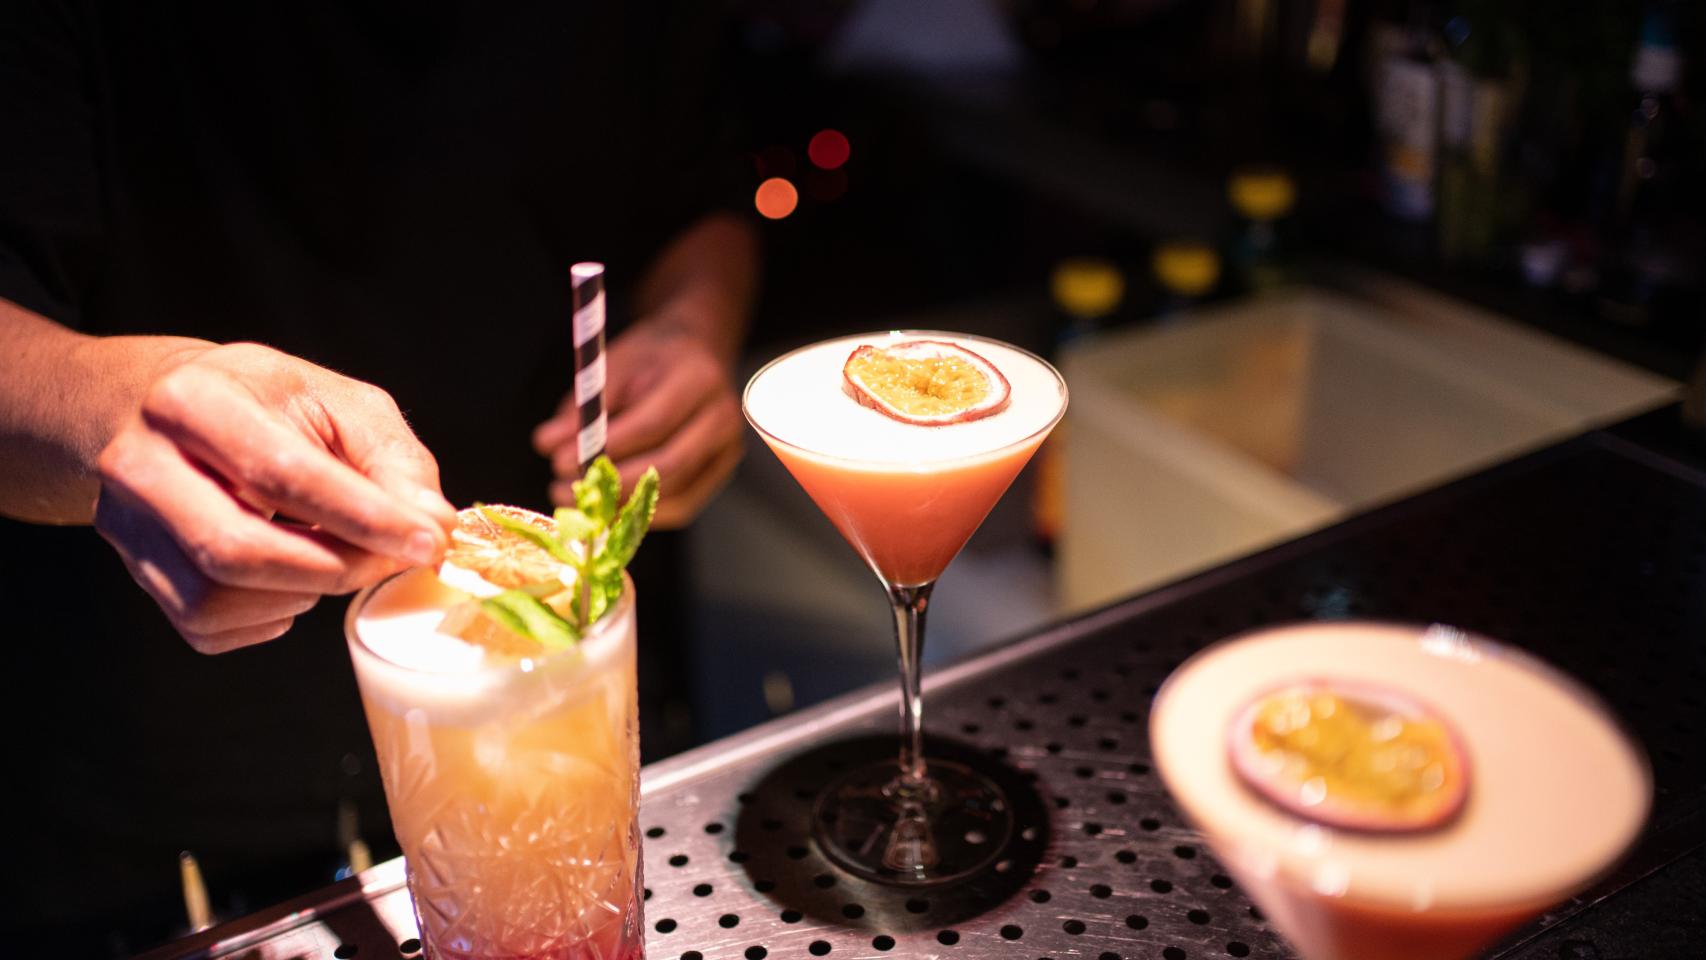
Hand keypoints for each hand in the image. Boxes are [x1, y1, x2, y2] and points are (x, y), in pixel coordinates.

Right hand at [93, 343, 456, 652]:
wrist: (163, 408)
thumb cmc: (264, 403)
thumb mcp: (338, 402)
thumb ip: (392, 459)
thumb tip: (433, 526)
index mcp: (193, 401)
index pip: (282, 473)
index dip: (365, 517)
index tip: (427, 541)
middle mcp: (141, 464)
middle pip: (239, 549)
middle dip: (336, 567)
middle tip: (392, 559)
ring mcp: (128, 524)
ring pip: (217, 598)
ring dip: (302, 594)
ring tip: (338, 558)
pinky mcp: (136, 570)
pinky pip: (206, 626)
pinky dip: (268, 616)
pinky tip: (293, 578)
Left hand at [533, 321, 742, 528]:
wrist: (698, 353)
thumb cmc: (651, 357)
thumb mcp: (615, 364)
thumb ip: (584, 404)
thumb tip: (546, 444)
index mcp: (698, 379)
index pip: (654, 423)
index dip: (606, 447)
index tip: (558, 460)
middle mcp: (722, 417)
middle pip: (671, 465)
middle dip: (612, 485)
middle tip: (561, 489)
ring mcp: (727, 450)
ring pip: (678, 493)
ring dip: (623, 505)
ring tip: (576, 499)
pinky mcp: (720, 473)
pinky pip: (682, 505)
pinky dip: (641, 512)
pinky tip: (607, 506)